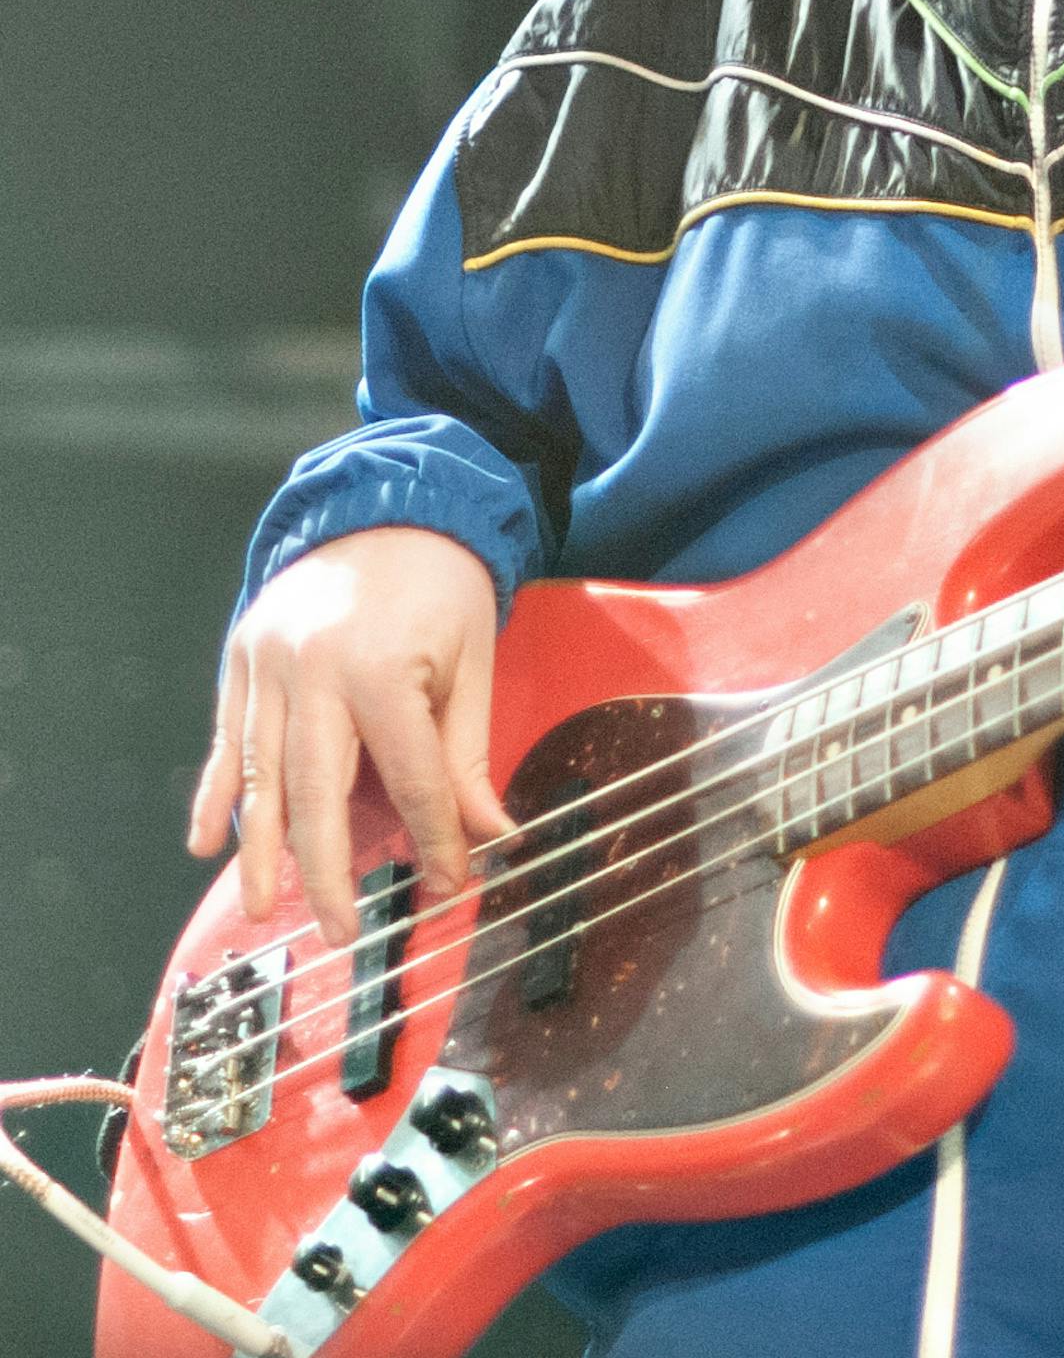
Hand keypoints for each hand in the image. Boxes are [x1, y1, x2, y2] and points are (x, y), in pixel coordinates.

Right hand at [186, 526, 512, 945]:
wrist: (390, 502)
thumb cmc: (442, 582)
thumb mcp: (473, 661)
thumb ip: (467, 753)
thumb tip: (490, 835)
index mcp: (379, 671)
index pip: (408, 780)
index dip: (433, 839)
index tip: (449, 884)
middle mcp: (311, 672)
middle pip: (317, 794)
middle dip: (327, 871)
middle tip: (337, 932)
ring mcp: (266, 665)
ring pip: (259, 775)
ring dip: (260, 849)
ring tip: (261, 908)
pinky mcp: (241, 657)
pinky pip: (225, 739)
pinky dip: (215, 794)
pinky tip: (202, 844)